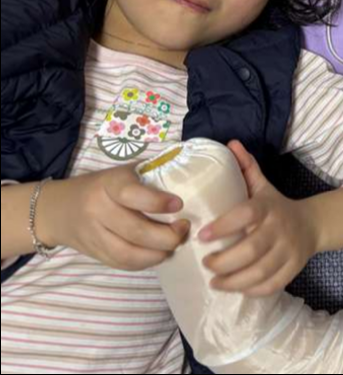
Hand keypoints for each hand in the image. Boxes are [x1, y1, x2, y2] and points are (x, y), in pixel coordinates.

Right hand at [45, 163, 189, 270]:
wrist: (58, 209)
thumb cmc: (103, 186)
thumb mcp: (123, 173)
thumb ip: (150, 176)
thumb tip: (191, 180)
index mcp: (107, 184)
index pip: (130, 195)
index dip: (157, 202)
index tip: (179, 204)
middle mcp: (97, 210)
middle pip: (135, 231)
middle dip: (167, 235)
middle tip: (184, 228)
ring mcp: (93, 236)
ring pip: (129, 254)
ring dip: (159, 253)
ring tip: (175, 244)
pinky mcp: (94, 254)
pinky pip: (123, 264)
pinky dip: (146, 262)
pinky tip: (160, 253)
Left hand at [198, 140, 319, 296]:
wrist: (313, 224)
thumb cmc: (276, 206)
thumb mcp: (263, 186)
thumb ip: (246, 168)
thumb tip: (231, 143)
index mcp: (267, 207)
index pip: (245, 215)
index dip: (223, 226)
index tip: (201, 235)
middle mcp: (279, 229)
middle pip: (252, 250)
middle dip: (224, 261)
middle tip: (206, 264)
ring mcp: (289, 250)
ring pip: (260, 272)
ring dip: (234, 281)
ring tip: (215, 282)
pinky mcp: (293, 268)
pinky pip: (272, 285)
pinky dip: (252, 290)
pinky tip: (236, 289)